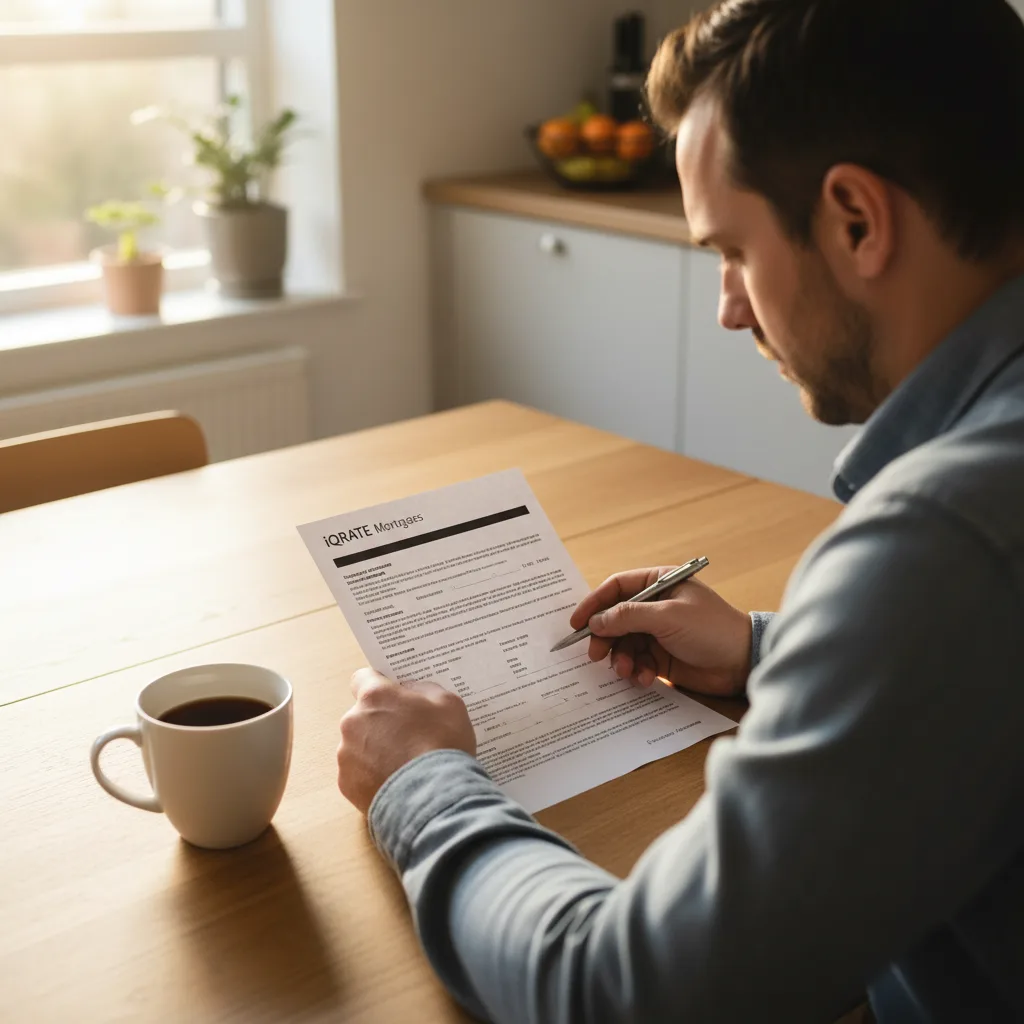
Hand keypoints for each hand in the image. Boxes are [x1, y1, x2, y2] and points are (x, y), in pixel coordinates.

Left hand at [337, 669, 475, 813]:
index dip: (379, 685)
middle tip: (408, 736)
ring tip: (404, 765)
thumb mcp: (448, 703)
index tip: (392, 696)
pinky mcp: (346, 784)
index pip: (362, 678)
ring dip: (376, 750)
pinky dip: (373, 776)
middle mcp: (353, 721)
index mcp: (375, 696)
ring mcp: (346, 754)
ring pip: (359, 745)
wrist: (435, 798)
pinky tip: (396, 783)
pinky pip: (359, 773)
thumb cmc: (443, 744)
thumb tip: (411, 692)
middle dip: (381, 722)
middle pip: (362, 715)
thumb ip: (425, 690)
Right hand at [570, 568, 752, 697]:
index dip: (594, 603)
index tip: (576, 622)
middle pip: (616, 618)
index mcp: (660, 583)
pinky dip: (636, 671)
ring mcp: (659, 632)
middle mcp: (656, 606)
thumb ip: (628, 616)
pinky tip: (645, 678)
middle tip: (596, 654)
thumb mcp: (667, 617)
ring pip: (624, 644)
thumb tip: (596, 621)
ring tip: (626, 671)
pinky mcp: (663, 657)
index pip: (617, 587)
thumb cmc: (712, 628)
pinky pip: (637, 662)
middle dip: (605, 637)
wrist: (743, 662)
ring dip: (621, 658)